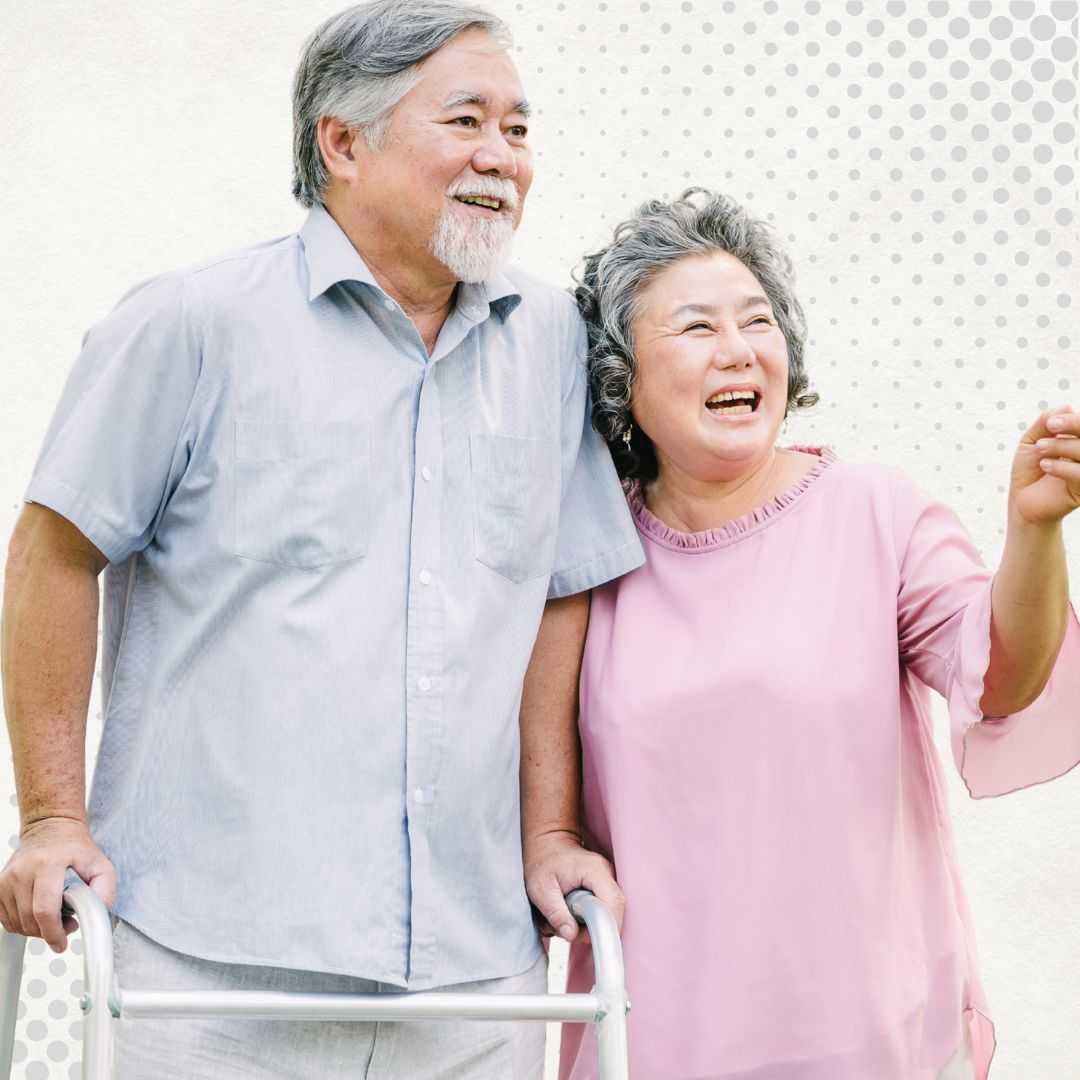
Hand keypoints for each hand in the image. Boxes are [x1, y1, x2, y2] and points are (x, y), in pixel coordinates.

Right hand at [0, 818, 115, 951]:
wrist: (50, 828)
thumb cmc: (75, 847)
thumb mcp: (100, 864)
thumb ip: (104, 889)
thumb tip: (99, 912)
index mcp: (49, 864)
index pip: (45, 909)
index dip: (54, 932)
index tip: (62, 942)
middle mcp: (23, 871)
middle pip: (30, 920)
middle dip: (49, 931)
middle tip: (67, 924)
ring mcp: (7, 879)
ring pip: (17, 923)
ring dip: (37, 929)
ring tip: (55, 915)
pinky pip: (7, 920)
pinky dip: (23, 924)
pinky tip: (38, 913)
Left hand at [524, 830, 623, 944]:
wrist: (547, 843)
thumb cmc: (543, 861)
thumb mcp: (541, 888)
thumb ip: (556, 913)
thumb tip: (571, 935)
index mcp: (595, 871)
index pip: (614, 904)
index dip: (604, 926)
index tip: (582, 937)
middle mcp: (607, 875)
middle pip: (613, 913)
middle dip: (589, 929)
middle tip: (565, 927)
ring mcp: (607, 882)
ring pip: (606, 916)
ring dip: (584, 925)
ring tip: (562, 915)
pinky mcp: (602, 890)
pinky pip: (600, 912)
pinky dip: (584, 920)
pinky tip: (568, 912)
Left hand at [1009, 405, 1079, 526]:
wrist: (1022, 500)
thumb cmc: (1029, 469)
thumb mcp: (1032, 442)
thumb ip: (1046, 423)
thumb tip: (1065, 407)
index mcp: (1078, 440)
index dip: (1073, 420)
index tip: (1051, 423)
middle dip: (1073, 425)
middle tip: (1051, 428)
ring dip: (1063, 446)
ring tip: (1041, 450)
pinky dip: (1063, 467)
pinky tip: (1045, 466)